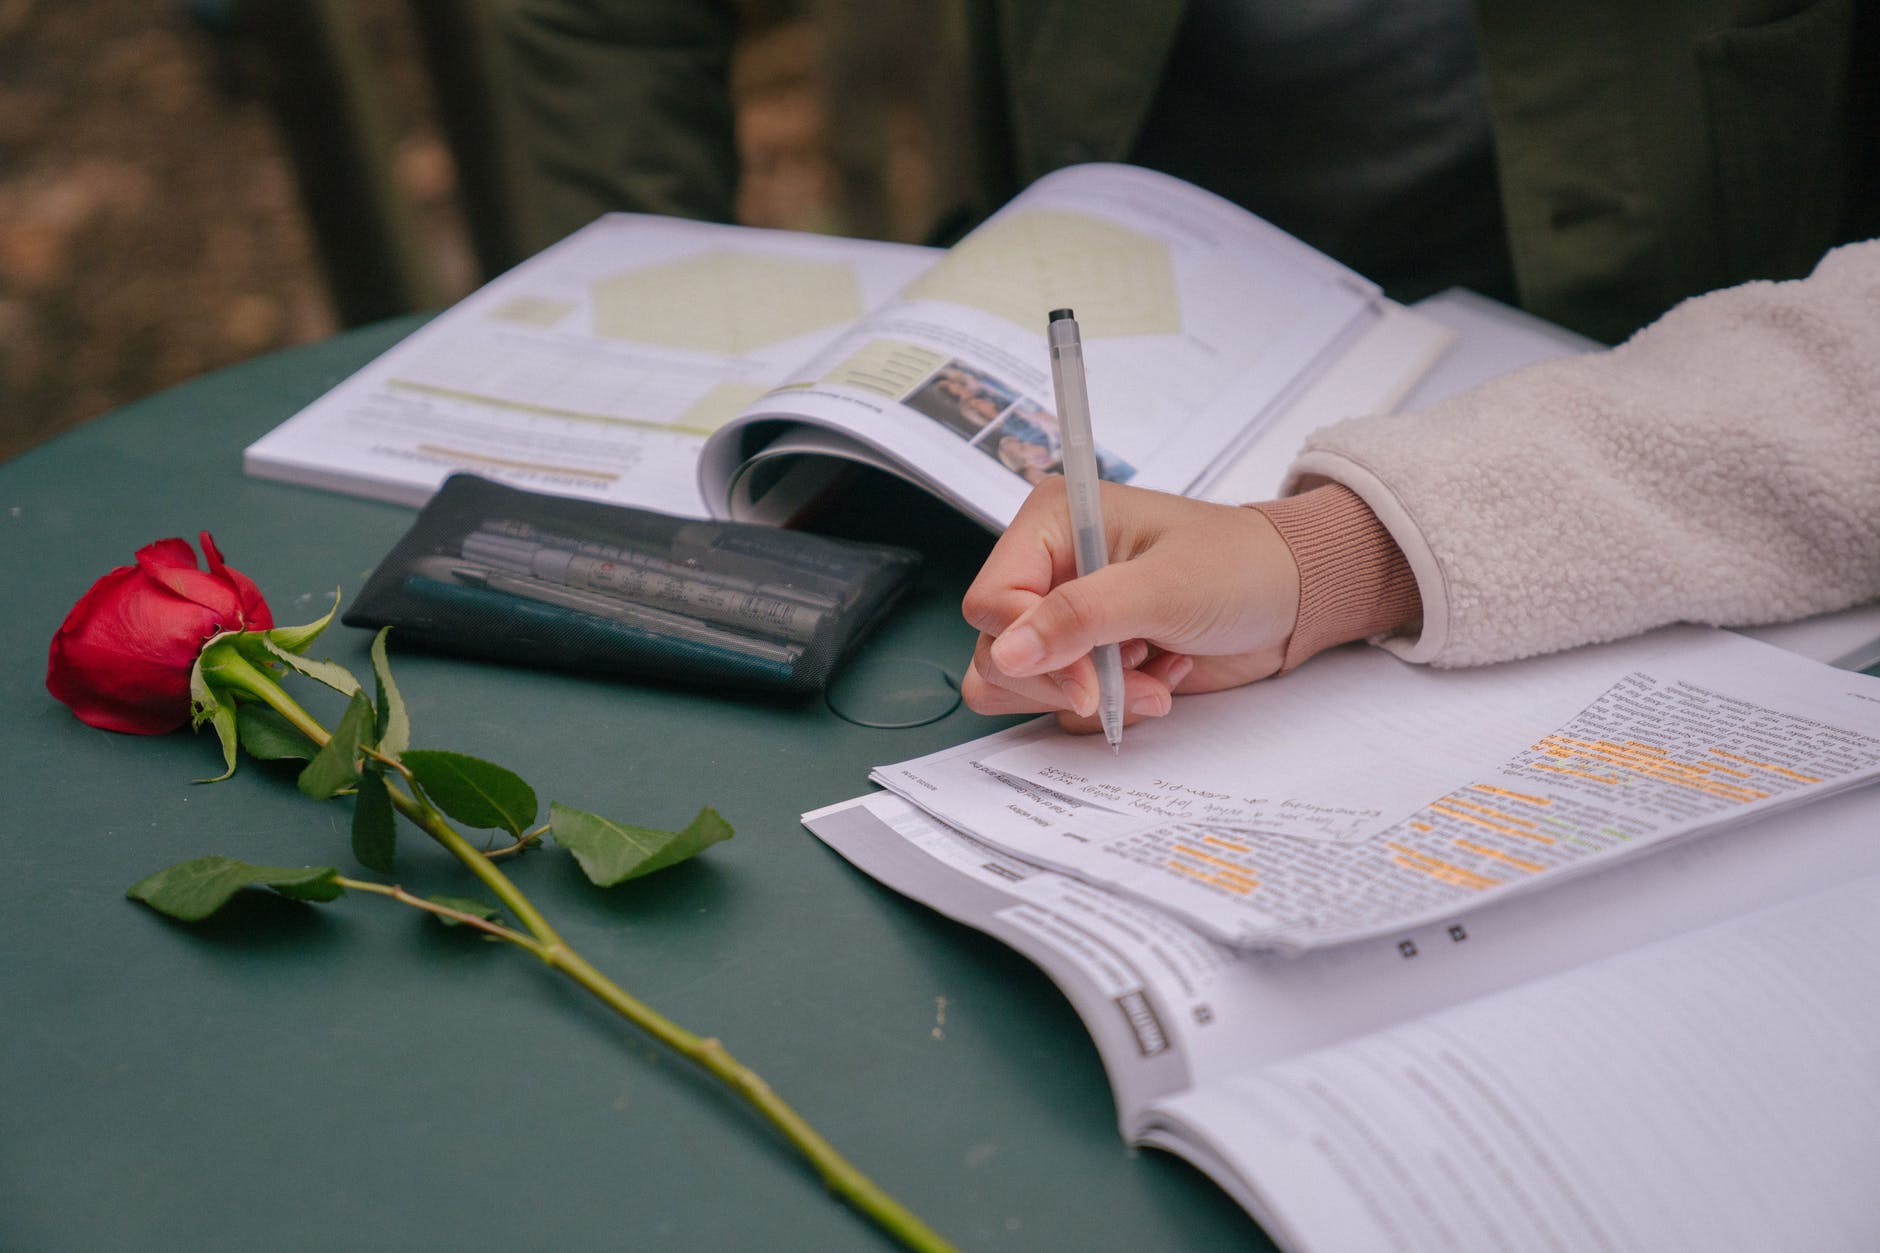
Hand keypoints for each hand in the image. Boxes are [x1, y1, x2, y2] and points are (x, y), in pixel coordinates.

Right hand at [961, 478, 1300, 732]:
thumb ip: (1079, 617)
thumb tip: (1006, 651)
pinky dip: (1114, 703)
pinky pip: (1064, 705)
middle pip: (999, 652)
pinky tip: (1159, 672)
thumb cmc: (1238, 566)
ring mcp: (1064, 616)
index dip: (1032, 649)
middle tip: (1135, 672)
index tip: (1088, 681)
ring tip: (1150, 673)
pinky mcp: (1086, 656)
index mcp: (1052, 523)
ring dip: (1091, 697)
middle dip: (1070, 680)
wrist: (1291, 596)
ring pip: (1022, 685)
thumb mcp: (1161, 588)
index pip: (992, 603)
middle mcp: (1047, 568)